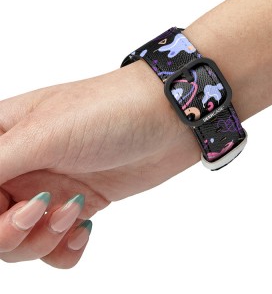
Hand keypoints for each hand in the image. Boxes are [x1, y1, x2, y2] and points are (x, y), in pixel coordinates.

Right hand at [0, 61, 199, 266]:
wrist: (169, 118)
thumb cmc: (109, 110)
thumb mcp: (43, 134)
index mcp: (3, 137)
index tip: (9, 205)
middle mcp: (23, 164)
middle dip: (8, 232)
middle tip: (38, 213)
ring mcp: (52, 185)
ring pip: (20, 240)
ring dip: (40, 239)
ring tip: (73, 213)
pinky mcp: (81, 202)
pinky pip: (56, 244)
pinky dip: (64, 247)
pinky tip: (84, 228)